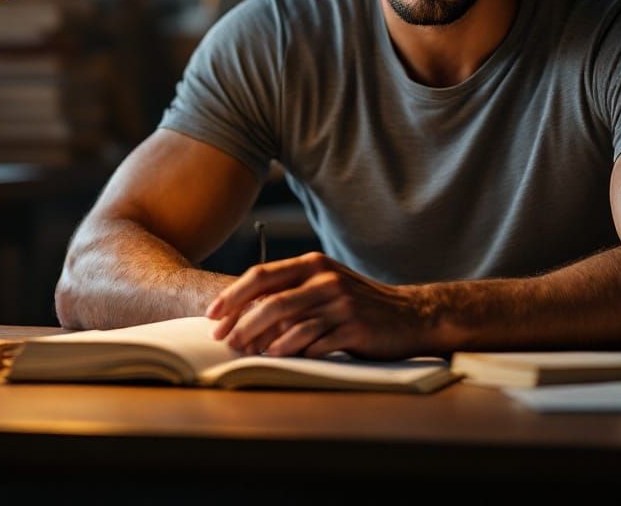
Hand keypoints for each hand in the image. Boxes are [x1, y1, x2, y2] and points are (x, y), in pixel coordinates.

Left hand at [205, 252, 433, 359]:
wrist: (408, 315)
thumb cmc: (358, 302)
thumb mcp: (326, 284)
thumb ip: (292, 290)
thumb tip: (244, 312)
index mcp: (314, 263)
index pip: (263, 275)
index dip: (233, 295)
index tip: (211, 315)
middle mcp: (325, 278)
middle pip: (271, 299)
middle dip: (240, 322)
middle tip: (223, 340)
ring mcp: (340, 302)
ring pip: (288, 321)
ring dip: (261, 340)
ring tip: (244, 353)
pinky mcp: (353, 327)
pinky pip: (313, 341)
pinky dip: (291, 351)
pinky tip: (276, 358)